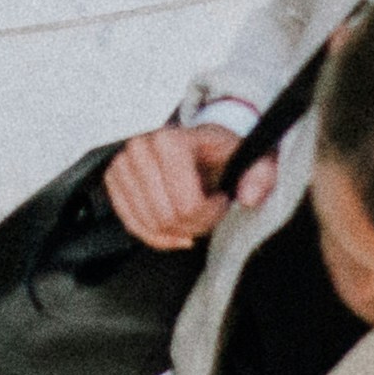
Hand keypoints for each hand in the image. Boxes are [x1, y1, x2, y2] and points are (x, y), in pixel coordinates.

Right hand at [103, 122, 279, 251]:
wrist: (199, 141)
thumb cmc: (222, 151)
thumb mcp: (253, 157)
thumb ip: (260, 175)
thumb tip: (248, 197)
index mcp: (171, 139)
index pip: (186, 204)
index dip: (210, 214)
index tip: (222, 200)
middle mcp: (140, 147)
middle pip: (167, 217)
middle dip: (194, 225)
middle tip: (208, 213)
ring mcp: (122, 163)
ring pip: (149, 224)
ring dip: (175, 231)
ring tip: (192, 215)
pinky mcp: (113, 179)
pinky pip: (130, 223)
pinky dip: (154, 236)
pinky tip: (173, 230)